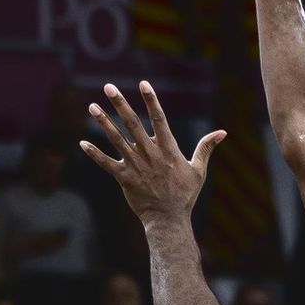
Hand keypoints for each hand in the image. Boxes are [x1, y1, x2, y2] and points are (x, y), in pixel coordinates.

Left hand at [81, 83, 225, 227]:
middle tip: (108, 87)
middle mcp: (150, 154)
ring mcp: (135, 166)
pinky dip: (94, 153)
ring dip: (103, 122)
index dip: (151, 100)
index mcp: (168, 149)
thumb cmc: (185, 195)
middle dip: (120, 104)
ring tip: (92, 106)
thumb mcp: (199, 170)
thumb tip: (222, 132)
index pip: (159, 118)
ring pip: (116, 139)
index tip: (143, 83)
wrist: (168, 220)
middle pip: (133, 123)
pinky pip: (106, 164)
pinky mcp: (124, 178)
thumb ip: (206, 148)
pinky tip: (81, 143)